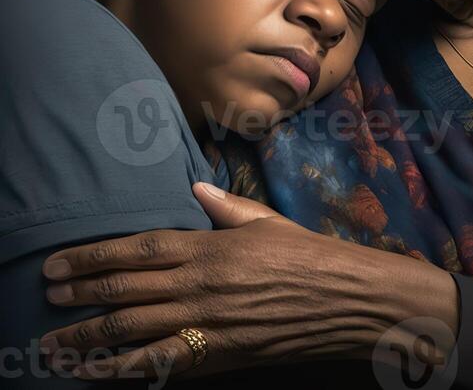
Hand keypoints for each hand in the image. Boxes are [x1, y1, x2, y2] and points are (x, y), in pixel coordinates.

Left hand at [39, 183, 455, 381]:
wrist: (340, 299)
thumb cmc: (305, 254)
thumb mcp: (265, 220)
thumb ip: (224, 207)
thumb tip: (194, 186)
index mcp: (208, 247)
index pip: (139, 248)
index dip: (95, 256)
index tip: (61, 262)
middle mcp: (198, 285)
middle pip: (127, 291)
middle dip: (82, 294)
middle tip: (48, 295)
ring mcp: (204, 324)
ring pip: (134, 332)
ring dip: (89, 339)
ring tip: (54, 344)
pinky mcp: (215, 356)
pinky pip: (162, 366)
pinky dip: (125, 373)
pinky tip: (97, 376)